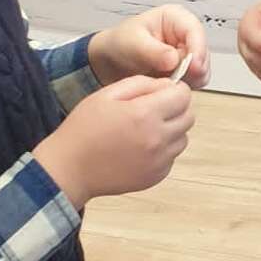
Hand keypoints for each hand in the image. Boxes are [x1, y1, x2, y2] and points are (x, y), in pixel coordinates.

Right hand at [34, 75, 194, 206]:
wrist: (71, 169)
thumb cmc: (84, 129)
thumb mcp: (107, 94)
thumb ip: (141, 83)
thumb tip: (167, 85)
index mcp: (145, 114)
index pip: (184, 95)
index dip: (174, 90)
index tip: (161, 92)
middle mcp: (158, 139)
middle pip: (189, 116)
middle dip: (176, 108)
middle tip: (153, 109)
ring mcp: (159, 161)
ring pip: (183, 138)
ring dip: (172, 130)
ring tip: (145, 129)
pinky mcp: (156, 176)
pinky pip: (172, 157)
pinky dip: (163, 149)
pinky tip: (140, 147)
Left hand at [89, 5, 209, 89]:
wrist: (112, 62)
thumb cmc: (121, 44)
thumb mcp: (133, 43)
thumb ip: (153, 51)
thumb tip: (174, 59)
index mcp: (175, 18)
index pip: (195, 30)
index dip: (198, 48)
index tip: (193, 66)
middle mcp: (185, 34)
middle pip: (202, 52)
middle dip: (194, 68)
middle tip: (180, 80)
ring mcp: (187, 53)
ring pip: (201, 69)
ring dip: (189, 79)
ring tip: (167, 83)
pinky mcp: (185, 70)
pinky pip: (194, 81)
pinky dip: (184, 86)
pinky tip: (169, 87)